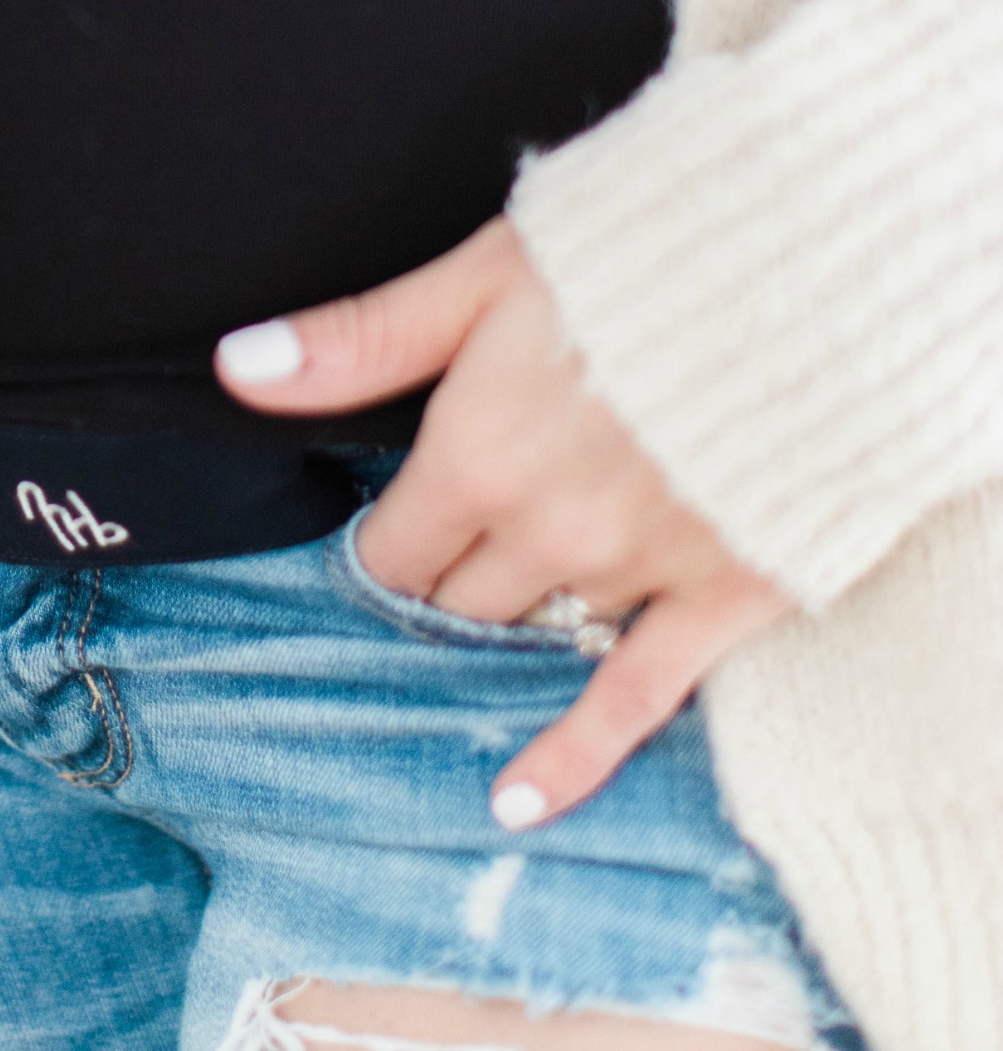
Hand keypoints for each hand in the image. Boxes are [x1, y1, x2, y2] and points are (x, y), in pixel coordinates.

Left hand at [214, 217, 790, 825]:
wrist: (811, 269)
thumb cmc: (640, 251)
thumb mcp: (485, 275)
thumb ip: (363, 339)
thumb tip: (239, 368)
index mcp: (477, 455)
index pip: (393, 549)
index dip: (385, 548)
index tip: (389, 542)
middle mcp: (546, 530)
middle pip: (457, 603)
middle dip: (445, 590)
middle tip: (446, 580)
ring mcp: (636, 572)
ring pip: (533, 636)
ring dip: (512, 632)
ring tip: (493, 635)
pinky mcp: (724, 597)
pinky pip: (632, 700)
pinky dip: (573, 757)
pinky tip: (516, 799)